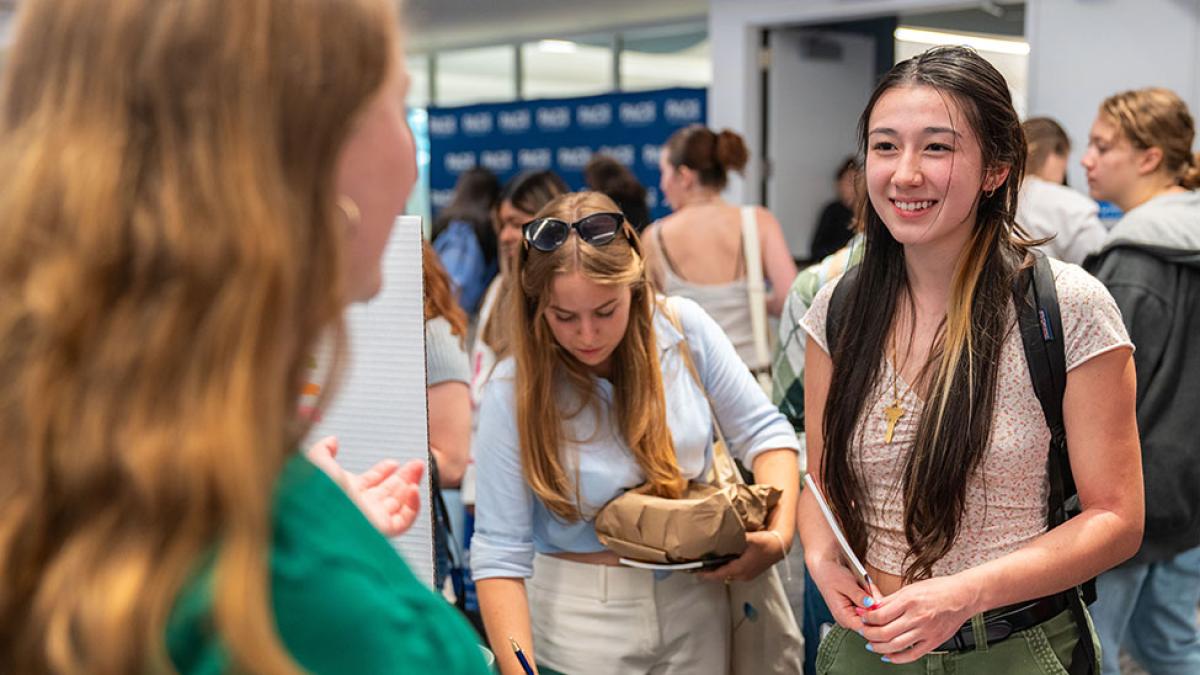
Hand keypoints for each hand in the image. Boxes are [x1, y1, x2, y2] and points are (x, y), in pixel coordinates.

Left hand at [306, 436, 423, 536]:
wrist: (317, 516)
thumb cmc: (313, 493)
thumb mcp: (317, 462)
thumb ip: (324, 450)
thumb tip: (331, 441)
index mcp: (347, 492)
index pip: (370, 482)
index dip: (383, 471)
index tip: (392, 462)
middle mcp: (362, 505)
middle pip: (389, 491)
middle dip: (404, 475)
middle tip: (416, 463)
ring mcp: (373, 517)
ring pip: (399, 503)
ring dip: (412, 484)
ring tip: (419, 469)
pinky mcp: (383, 529)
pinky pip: (404, 520)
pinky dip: (413, 505)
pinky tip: (414, 488)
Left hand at [696, 531, 786, 582]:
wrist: (780, 547)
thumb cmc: (767, 543)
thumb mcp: (752, 538)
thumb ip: (739, 536)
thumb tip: (726, 530)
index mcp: (740, 568)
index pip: (719, 574)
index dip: (706, 574)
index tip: (695, 571)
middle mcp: (742, 575)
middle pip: (721, 576)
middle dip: (709, 572)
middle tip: (698, 565)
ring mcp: (746, 575)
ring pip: (727, 575)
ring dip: (717, 570)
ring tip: (707, 563)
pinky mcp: (750, 572)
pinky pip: (733, 573)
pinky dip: (725, 568)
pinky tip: (722, 560)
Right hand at [806, 554, 880, 630]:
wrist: (824, 568)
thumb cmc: (832, 575)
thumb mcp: (846, 583)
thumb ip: (859, 596)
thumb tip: (872, 605)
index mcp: (843, 616)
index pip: (864, 629)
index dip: (877, 621)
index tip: (883, 607)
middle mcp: (848, 619)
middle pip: (871, 621)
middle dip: (877, 607)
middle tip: (872, 590)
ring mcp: (853, 615)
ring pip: (873, 614)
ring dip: (874, 600)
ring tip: (866, 586)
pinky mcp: (856, 609)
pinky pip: (870, 607)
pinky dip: (872, 598)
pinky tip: (867, 588)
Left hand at [860, 575, 978, 662]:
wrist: (963, 596)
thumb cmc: (938, 589)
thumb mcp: (910, 588)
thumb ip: (890, 600)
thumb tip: (872, 607)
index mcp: (910, 601)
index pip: (880, 615)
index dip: (866, 618)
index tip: (862, 617)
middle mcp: (917, 617)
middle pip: (885, 632)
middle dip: (868, 634)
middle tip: (863, 632)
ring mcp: (926, 631)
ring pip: (895, 645)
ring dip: (879, 647)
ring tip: (872, 644)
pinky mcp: (934, 641)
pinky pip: (912, 655)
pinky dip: (897, 658)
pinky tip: (888, 656)